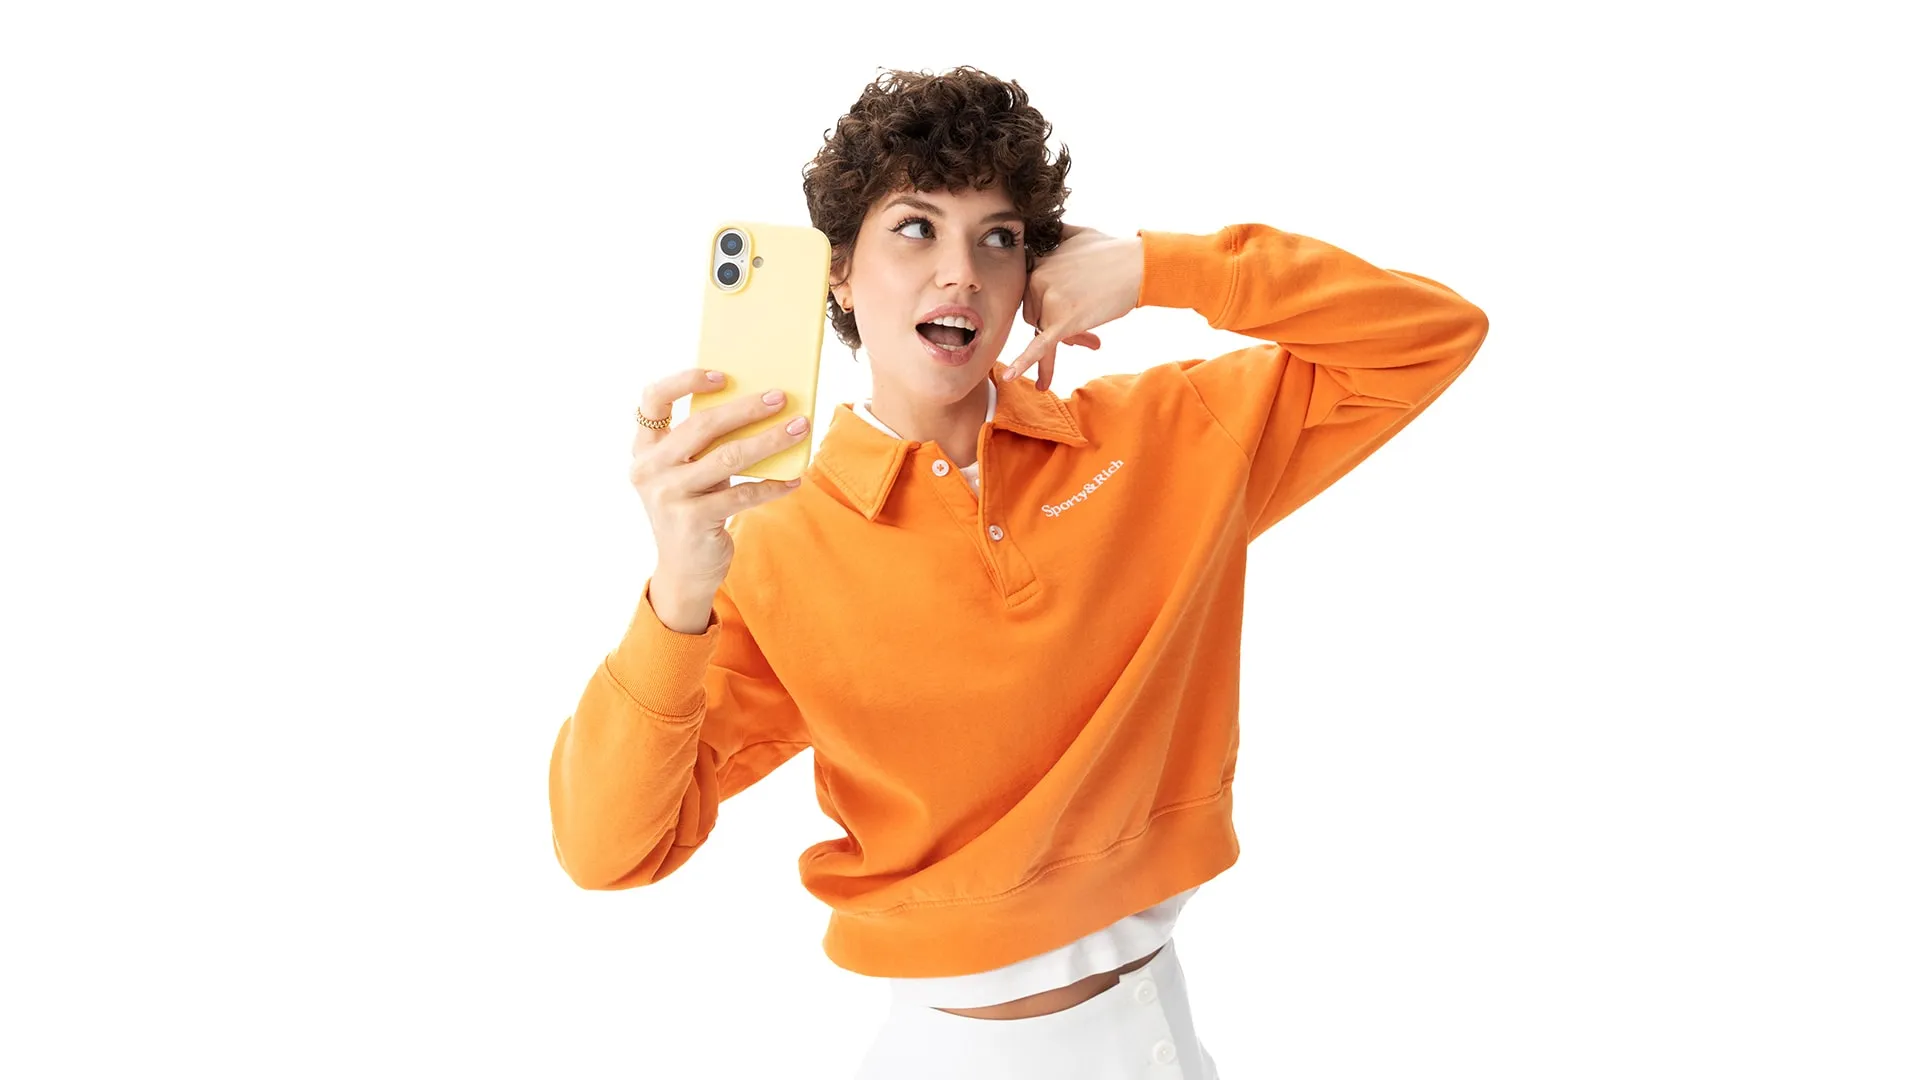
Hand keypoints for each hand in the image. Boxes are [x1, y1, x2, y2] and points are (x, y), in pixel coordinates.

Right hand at [630, 368, 811, 598]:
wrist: (683, 571)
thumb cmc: (693, 509)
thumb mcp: (688, 473)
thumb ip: (705, 445)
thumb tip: (759, 408)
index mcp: (644, 449)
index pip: (652, 400)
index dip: (684, 381)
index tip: (722, 375)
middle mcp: (649, 469)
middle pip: (702, 426)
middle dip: (746, 408)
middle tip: (779, 398)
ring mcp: (668, 496)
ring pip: (728, 457)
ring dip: (769, 440)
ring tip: (799, 428)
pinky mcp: (692, 520)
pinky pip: (742, 494)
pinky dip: (772, 486)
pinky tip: (793, 480)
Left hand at [1003, 223, 1143, 391]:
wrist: (1138, 265)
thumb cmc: (1112, 251)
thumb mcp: (1075, 233)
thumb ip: (1053, 235)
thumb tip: (1043, 230)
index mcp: (1036, 262)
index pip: (1030, 293)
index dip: (1051, 302)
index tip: (1075, 302)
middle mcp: (1036, 279)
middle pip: (1035, 314)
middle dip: (1058, 322)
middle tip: (1087, 323)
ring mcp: (1048, 300)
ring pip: (1044, 331)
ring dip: (1067, 337)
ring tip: (1093, 336)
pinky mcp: (1063, 322)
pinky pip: (1040, 347)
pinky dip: (1026, 363)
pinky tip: (1011, 376)